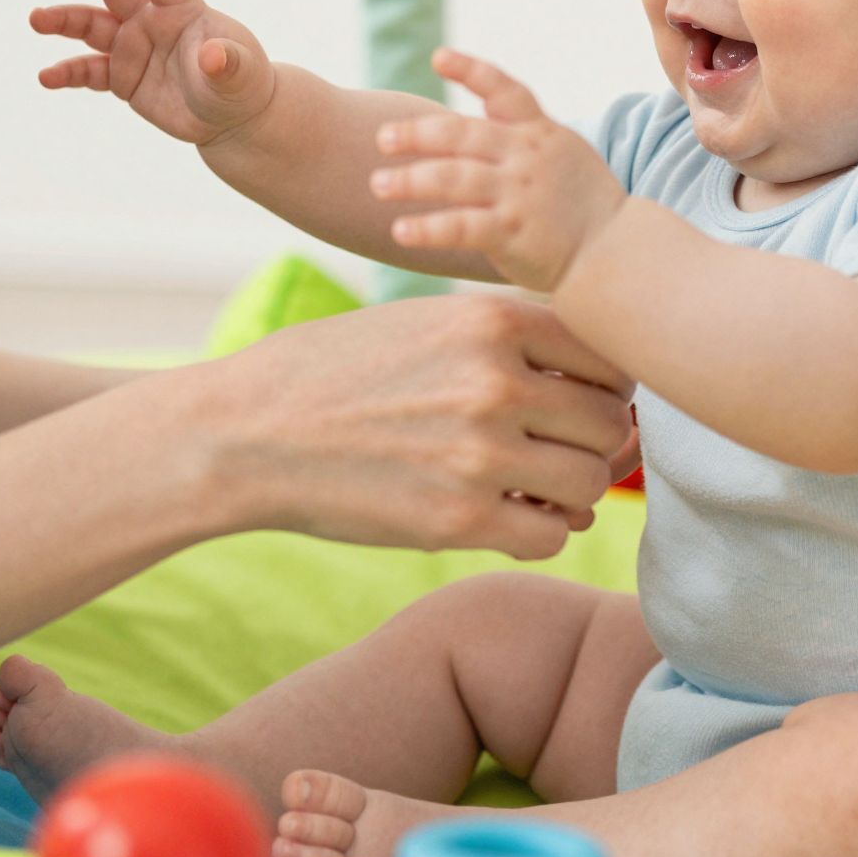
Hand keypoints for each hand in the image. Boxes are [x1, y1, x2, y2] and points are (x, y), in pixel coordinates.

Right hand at [31, 0, 274, 145]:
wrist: (229, 117)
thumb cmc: (240, 83)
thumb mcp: (239, 73)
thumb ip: (227, 62)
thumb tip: (213, 57)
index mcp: (182, 7)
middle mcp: (151, 19)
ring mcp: (133, 46)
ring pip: (91, 25)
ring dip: (63, 20)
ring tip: (36, 20)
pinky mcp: (122, 76)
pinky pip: (88, 71)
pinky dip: (67, 73)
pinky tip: (46, 77)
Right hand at [209, 295, 634, 560]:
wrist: (246, 432)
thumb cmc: (335, 373)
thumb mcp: (423, 323)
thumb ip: (505, 341)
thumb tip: (598, 387)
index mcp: (490, 321)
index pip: (608, 355)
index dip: (607, 384)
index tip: (581, 402)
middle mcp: (495, 382)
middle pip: (610, 422)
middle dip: (594, 442)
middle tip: (560, 452)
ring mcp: (479, 453)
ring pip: (589, 481)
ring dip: (570, 491)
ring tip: (532, 487)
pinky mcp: (457, 520)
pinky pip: (549, 535)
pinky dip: (540, 531)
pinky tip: (506, 517)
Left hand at [370, 48, 627, 291]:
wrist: (616, 253)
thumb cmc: (587, 207)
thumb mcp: (567, 154)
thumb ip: (528, 132)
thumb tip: (489, 107)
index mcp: (539, 134)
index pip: (505, 90)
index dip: (472, 71)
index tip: (438, 56)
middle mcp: (525, 158)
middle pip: (461, 134)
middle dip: (417, 133)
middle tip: (382, 138)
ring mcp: (517, 194)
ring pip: (452, 178)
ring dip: (409, 180)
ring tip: (377, 185)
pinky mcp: (510, 233)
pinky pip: (460, 226)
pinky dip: (427, 228)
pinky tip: (400, 231)